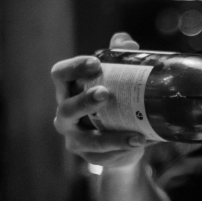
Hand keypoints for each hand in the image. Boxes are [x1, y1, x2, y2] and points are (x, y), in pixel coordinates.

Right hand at [52, 32, 150, 169]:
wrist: (123, 143)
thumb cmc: (115, 103)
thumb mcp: (118, 79)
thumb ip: (121, 57)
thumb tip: (126, 42)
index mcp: (68, 91)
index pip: (60, 75)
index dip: (74, 67)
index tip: (96, 62)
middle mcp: (65, 116)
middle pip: (67, 108)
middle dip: (85, 101)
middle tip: (106, 94)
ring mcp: (76, 139)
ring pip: (88, 140)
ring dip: (113, 138)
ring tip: (137, 136)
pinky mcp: (90, 158)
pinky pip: (105, 157)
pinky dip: (123, 152)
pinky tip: (140, 146)